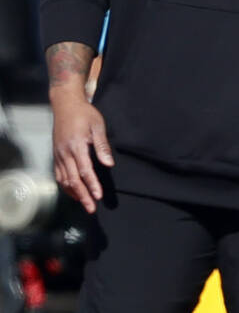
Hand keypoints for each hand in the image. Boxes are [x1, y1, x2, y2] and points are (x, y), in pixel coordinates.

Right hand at [51, 94, 113, 213]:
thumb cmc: (84, 114)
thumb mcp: (97, 126)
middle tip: (92, 208)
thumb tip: (109, 164)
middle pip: (73, 179)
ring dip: (74, 193)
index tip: (98, 196)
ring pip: (64, 179)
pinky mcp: (55, 155)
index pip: (85, 170)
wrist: (65, 104)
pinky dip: (65, 186)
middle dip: (83, 195)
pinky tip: (74, 192)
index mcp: (76, 145)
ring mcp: (58, 154)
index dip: (92, 185)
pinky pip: (59, 174)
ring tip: (84, 204)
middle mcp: (65, 152)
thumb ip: (102, 146)